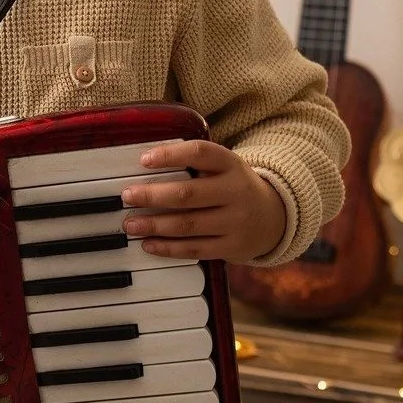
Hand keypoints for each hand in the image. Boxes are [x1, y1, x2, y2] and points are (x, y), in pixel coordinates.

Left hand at [120, 140, 286, 264]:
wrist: (274, 217)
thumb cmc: (233, 186)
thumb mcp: (223, 167)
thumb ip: (193, 164)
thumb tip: (143, 165)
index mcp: (231, 164)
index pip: (200, 153)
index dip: (171, 155)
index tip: (144, 160)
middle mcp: (235, 192)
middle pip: (188, 194)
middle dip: (152, 196)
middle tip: (127, 196)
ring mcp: (236, 222)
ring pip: (188, 225)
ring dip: (154, 225)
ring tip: (131, 224)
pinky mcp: (232, 247)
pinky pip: (195, 249)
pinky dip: (168, 248)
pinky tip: (149, 244)